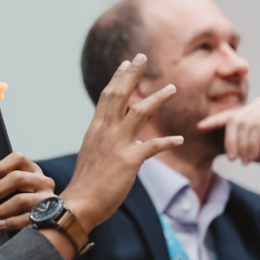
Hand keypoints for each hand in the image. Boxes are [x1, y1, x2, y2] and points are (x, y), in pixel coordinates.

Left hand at [0, 153, 56, 232]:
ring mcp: (47, 200)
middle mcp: (43, 182)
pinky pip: (26, 218)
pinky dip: (8, 222)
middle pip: (17, 178)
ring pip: (21, 200)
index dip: (0, 167)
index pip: (18, 157)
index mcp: (30, 170)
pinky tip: (0, 224)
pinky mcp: (48, 218)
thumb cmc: (2, 210)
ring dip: (1, 210)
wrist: (14, 238)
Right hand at [64, 54, 183, 231]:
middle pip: (120, 95)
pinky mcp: (129, 160)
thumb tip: (122, 139)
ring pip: (139, 112)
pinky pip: (153, 145)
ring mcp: (117, 144)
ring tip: (172, 88)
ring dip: (157, 98)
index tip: (126, 64)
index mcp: (96, 129)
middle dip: (132, 75)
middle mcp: (105, 131)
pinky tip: (179, 139)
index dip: (118, 79)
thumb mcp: (93, 155)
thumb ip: (106, 142)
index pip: (107, 97)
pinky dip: (167, 141)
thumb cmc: (87, 183)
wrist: (80, 203)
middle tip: (142, 57)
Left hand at [196, 96, 259, 201]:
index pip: (230, 114)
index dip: (214, 121)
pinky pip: (256, 127)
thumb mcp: (250, 146)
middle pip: (234, 119)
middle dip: (230, 141)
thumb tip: (213, 139)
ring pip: (244, 124)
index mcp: (254, 109)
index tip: (200, 127)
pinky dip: (251, 144)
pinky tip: (252, 157)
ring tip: (244, 161)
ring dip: (241, 145)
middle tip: (232, 159)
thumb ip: (236, 140)